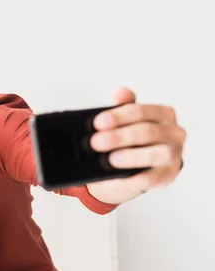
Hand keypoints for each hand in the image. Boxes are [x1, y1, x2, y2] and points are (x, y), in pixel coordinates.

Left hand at [86, 87, 185, 203]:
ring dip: (131, 156)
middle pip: (147, 132)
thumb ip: (123, 107)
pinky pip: (152, 177)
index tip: (98, 122)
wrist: (130, 168)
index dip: (119, 116)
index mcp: (163, 114)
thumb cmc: (129, 140)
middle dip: (119, 137)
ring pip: (156, 154)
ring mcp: (173, 155)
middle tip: (96, 142)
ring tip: (111, 159)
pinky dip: (134, 178)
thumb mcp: (123, 122)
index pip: (141, 111)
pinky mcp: (168, 175)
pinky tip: (119, 177)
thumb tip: (120, 92)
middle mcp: (173, 133)